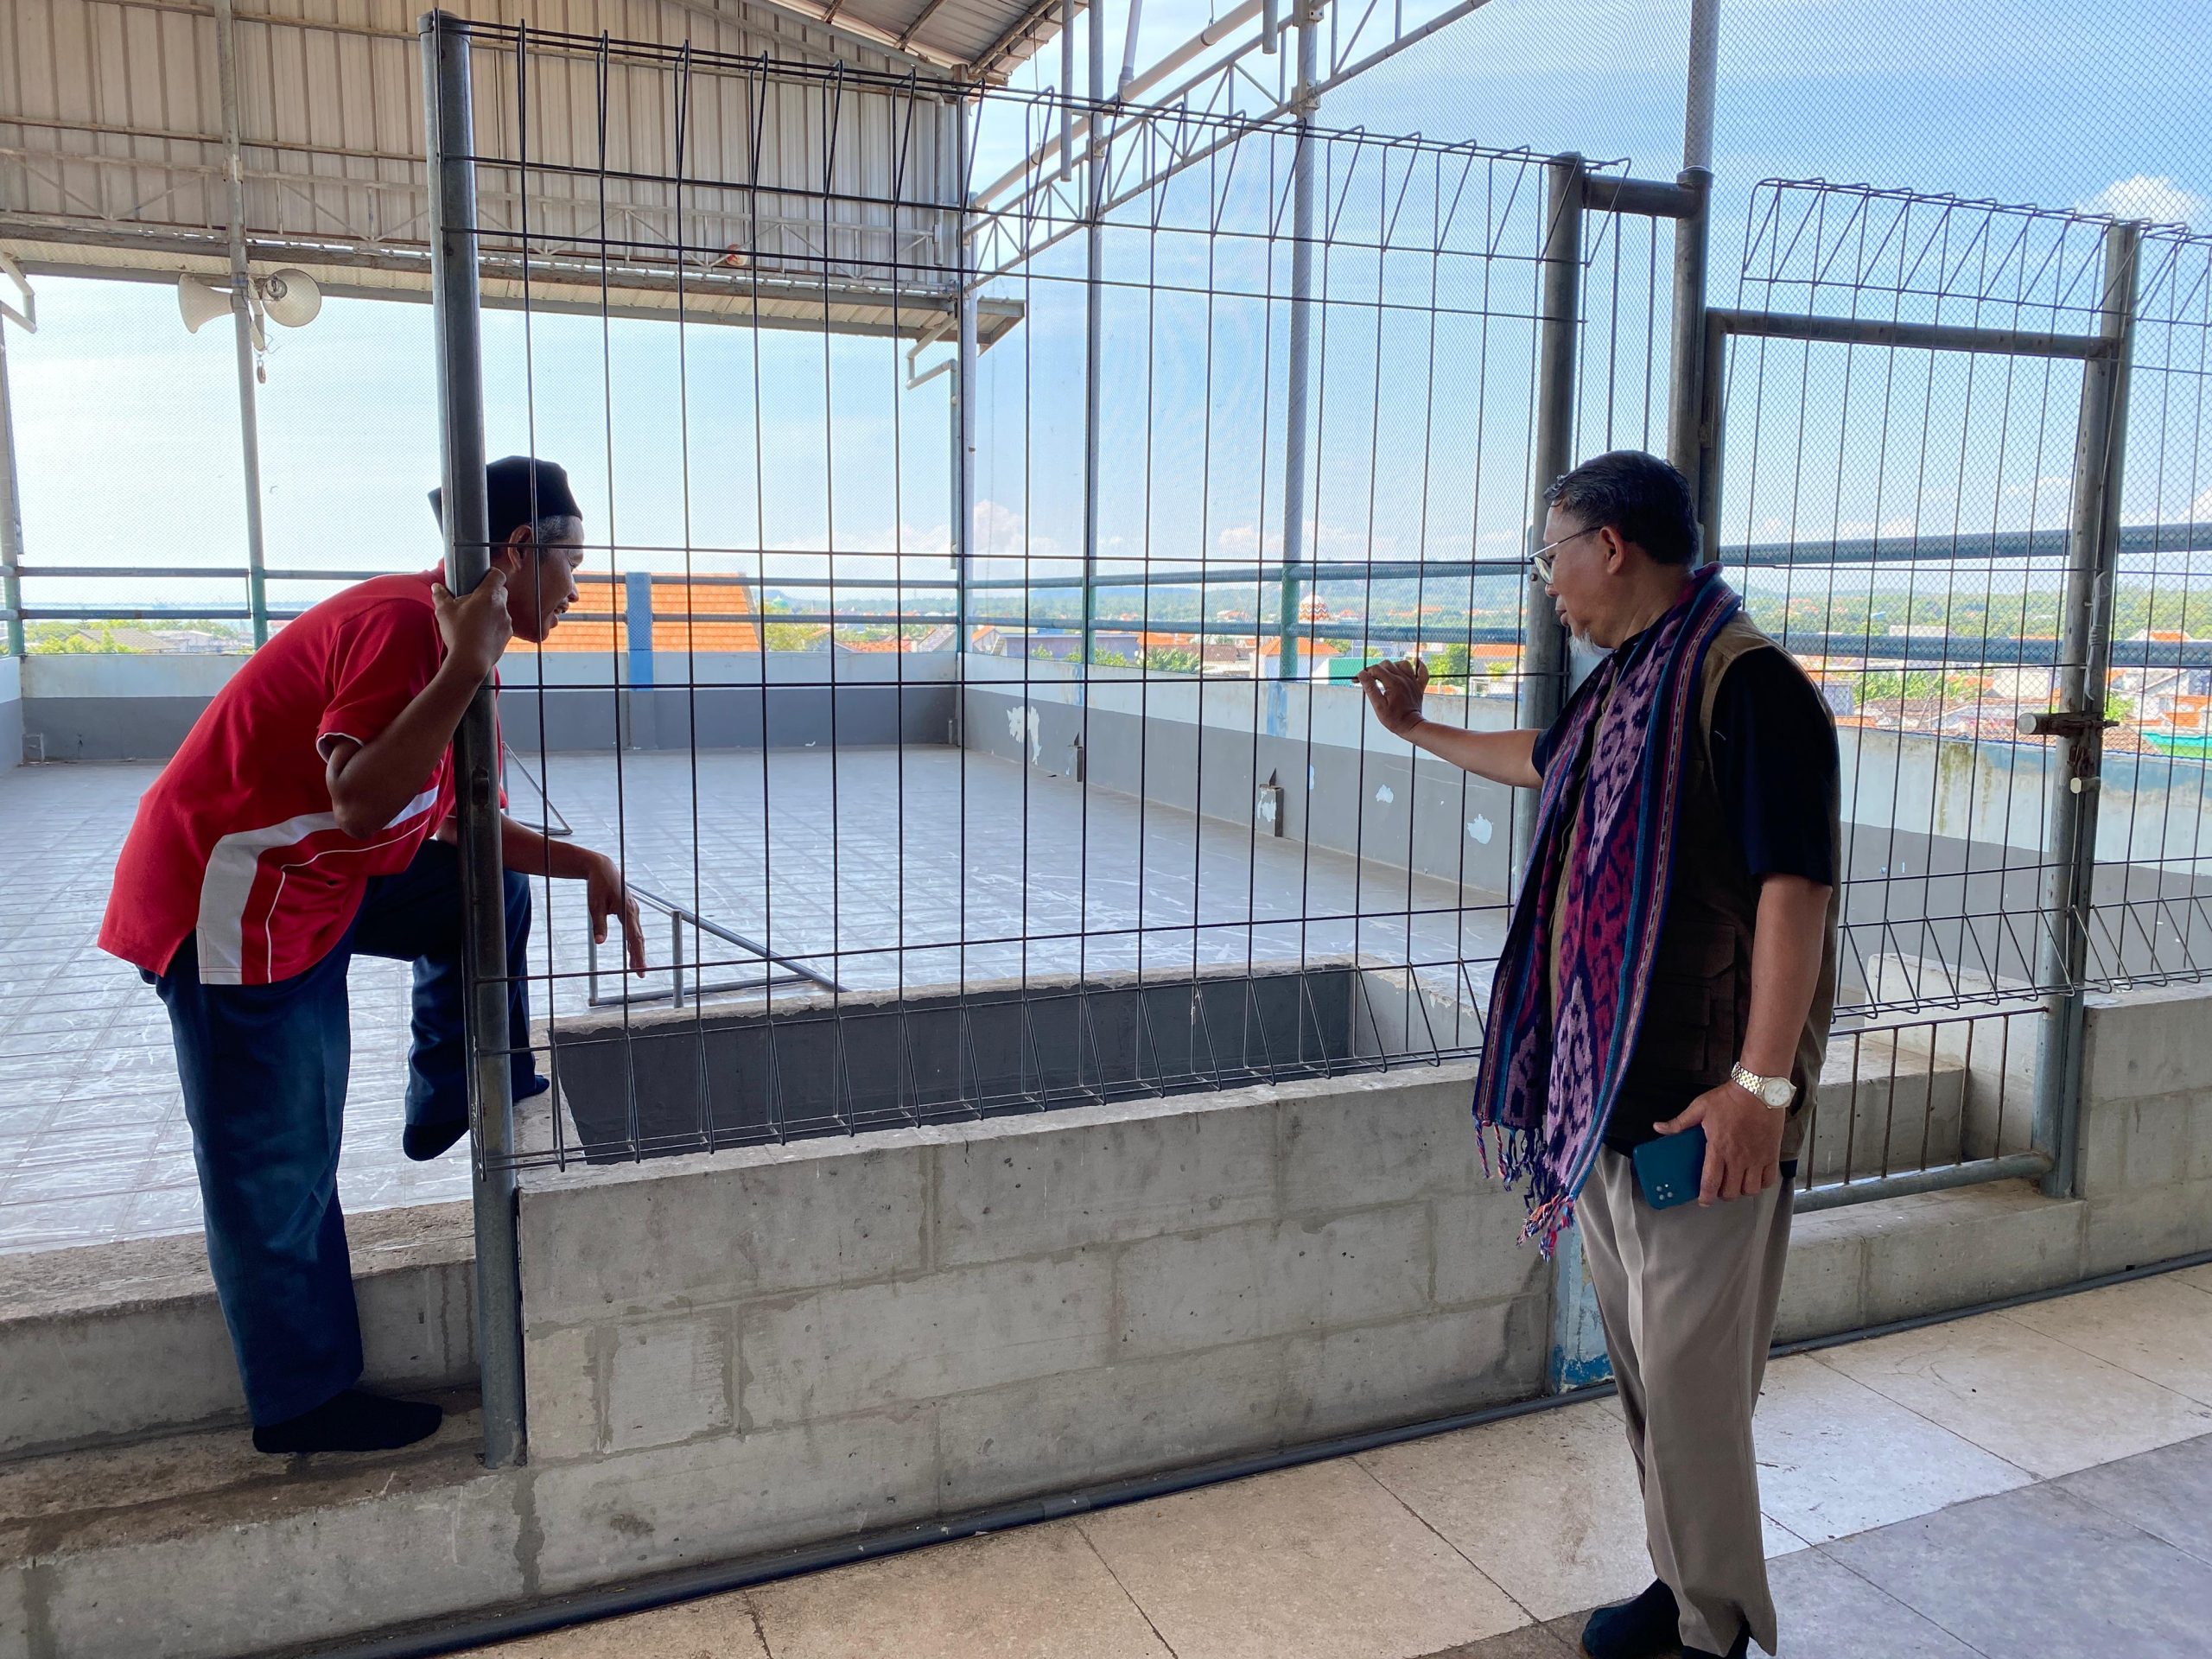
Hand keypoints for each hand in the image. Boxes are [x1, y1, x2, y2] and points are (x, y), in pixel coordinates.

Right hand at [432, 571, 512, 679]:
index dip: (492, 573)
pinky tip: (481, 632)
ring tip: (476, 618)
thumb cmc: (459, 634)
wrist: (470, 660)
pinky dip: (494, 625)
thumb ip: (440, 596)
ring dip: (492, 610)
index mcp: (488, 596)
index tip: (484, 576)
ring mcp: (506, 621)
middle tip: (475, 599)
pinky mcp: (507, 635)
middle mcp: (501, 606)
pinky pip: (502, 624)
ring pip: (501, 609)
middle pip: (501, 592)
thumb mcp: (444, 612)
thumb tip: (436, 587)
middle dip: (490, 593)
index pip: (497, 576)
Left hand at [585, 851, 647, 975]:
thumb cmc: (597, 886)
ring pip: (637, 934)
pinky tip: (632, 951)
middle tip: (641, 974)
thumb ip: (598, 924)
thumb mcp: (594, 905)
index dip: (637, 955)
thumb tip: (600, 943)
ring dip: (637, 951)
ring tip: (637, 967)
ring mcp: (633, 910)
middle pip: (639, 938)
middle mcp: (634, 911)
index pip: (634, 938)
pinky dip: (634, 941)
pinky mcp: (629, 909)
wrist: (602, 867)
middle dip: (640, 957)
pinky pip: (634, 929)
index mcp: (627, 911)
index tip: (639, 969)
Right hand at [1356, 657, 1427, 738]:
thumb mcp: (1378, 706)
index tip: (1357, 680)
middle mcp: (1404, 678)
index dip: (1365, 673)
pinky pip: (1422, 671)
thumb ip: (1370, 688)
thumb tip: (1362, 674)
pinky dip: (1419, 666)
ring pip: (1402, 664)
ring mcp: (1413, 681)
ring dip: (1393, 666)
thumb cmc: (1394, 719)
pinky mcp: (1419, 686)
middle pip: (1387, 664)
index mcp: (1393, 683)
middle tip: (1370, 679)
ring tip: (1386, 675)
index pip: (1376, 669)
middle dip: (1376, 669)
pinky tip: (1415, 663)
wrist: (1412, 726)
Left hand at [1655, 1080, 1786, 1204]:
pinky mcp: (1771, 1154)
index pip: (1711, 1182)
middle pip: (1731, 1192)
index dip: (1706, 1196)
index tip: (1703, 1200)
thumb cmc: (1729, 1099)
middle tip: (1718, 1188)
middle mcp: (1738, 1158)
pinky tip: (1753, 1177)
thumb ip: (1679, 1122)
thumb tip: (1659, 1128)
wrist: (1758, 1089)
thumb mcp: (1699, 1107)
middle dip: (1722, 1194)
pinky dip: (1761, 1184)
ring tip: (1735, 1183)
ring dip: (1741, 1191)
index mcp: (1718, 1148)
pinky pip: (1768, 1180)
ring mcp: (1757, 1158)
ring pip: (1750, 1190)